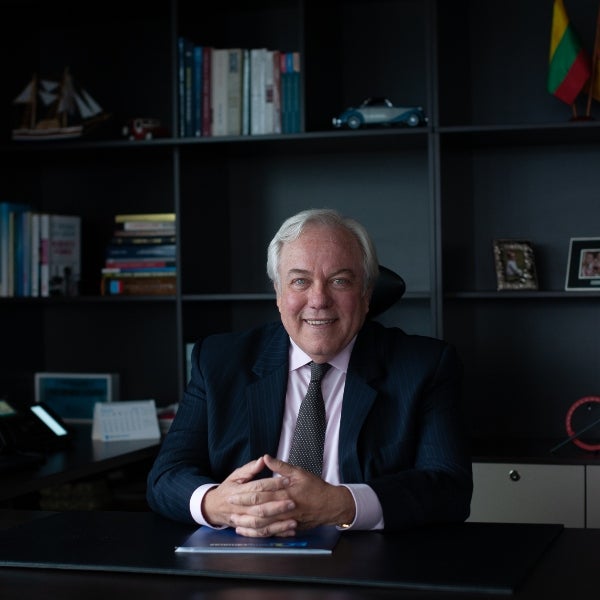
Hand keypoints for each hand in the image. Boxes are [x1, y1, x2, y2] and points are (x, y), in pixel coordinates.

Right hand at [202, 456, 297, 536]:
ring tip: (293, 520)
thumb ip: (250, 468)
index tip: (287, 481)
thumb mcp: (236, 475)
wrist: (213, 507)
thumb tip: (263, 459)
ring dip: (277, 524)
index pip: (257, 488)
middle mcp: (240, 508)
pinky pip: (261, 534)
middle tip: (293, 501)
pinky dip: (274, 534)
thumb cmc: (228, 489)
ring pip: (261, 524)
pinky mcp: (246, 529)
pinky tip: (288, 531)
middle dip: (277, 506)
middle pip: (260, 508)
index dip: (272, 484)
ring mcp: (243, 520)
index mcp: (238, 491)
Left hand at [223, 455, 355, 536]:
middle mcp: (283, 507)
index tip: (233, 493)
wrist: (330, 505)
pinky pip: (271, 533)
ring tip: (234, 522)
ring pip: (263, 524)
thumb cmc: (315, 487)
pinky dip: (259, 533)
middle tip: (229, 507)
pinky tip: (250, 532)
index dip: (245, 494)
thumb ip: (281, 466)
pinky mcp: (289, 528)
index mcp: (284, 492)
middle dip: (242, 509)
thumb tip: (265, 458)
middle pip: (259, 510)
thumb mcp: (299, 472)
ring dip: (248, 524)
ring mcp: (286, 520)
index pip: (260, 493)